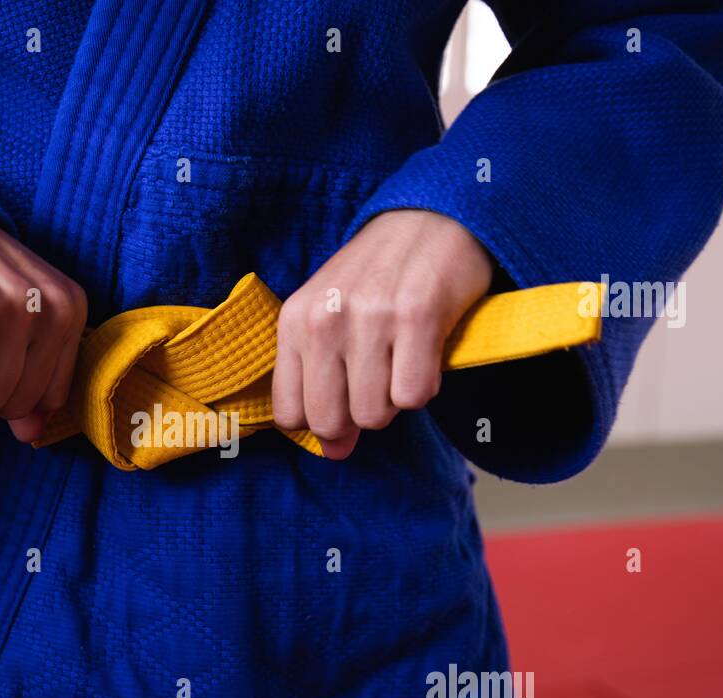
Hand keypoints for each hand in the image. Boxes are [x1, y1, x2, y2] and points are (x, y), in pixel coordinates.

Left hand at [272, 209, 493, 458]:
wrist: (432, 218)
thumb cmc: (376, 278)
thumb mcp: (331, 320)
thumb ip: (322, 384)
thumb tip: (335, 454)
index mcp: (294, 321)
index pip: (290, 414)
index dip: (320, 421)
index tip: (343, 401)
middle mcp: (325, 319)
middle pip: (330, 422)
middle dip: (358, 417)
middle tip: (378, 381)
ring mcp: (370, 318)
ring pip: (374, 415)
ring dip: (395, 400)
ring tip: (402, 359)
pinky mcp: (418, 317)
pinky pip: (414, 396)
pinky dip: (425, 385)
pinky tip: (426, 353)